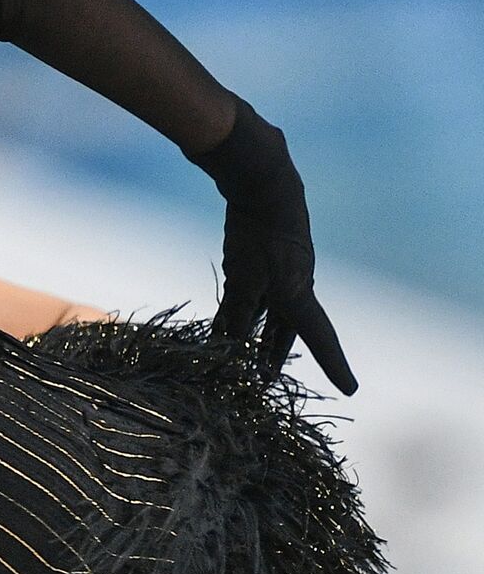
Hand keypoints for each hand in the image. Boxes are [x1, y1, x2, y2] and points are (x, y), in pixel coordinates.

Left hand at [186, 97, 358, 395]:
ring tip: (238, 358)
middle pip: (285, 331)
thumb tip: (227, 349)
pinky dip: (238, 311)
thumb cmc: (258, 236)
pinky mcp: (261, 258)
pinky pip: (250, 294)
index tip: (351, 388)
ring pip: (264, 313)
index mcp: (299, 296)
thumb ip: (235, 317)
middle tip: (264, 379)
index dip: (334, 365)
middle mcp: (295, 286)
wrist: (264, 184)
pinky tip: (222, 322)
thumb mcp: (243, 281)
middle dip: (273, 356)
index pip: (321, 339)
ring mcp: (279, 271)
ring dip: (252, 336)